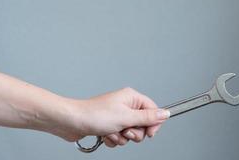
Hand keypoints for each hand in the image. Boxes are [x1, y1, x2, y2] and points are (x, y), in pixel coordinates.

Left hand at [54, 87, 169, 146]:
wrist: (72, 121)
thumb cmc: (95, 114)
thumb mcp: (126, 117)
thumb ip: (148, 117)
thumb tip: (166, 113)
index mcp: (132, 98)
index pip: (153, 110)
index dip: (153, 124)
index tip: (149, 133)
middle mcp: (126, 106)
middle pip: (143, 124)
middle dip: (133, 132)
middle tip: (124, 130)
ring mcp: (117, 116)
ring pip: (131, 133)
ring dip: (121, 137)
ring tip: (111, 131)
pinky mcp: (110, 125)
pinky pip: (120, 137)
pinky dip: (113, 139)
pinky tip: (105, 134)